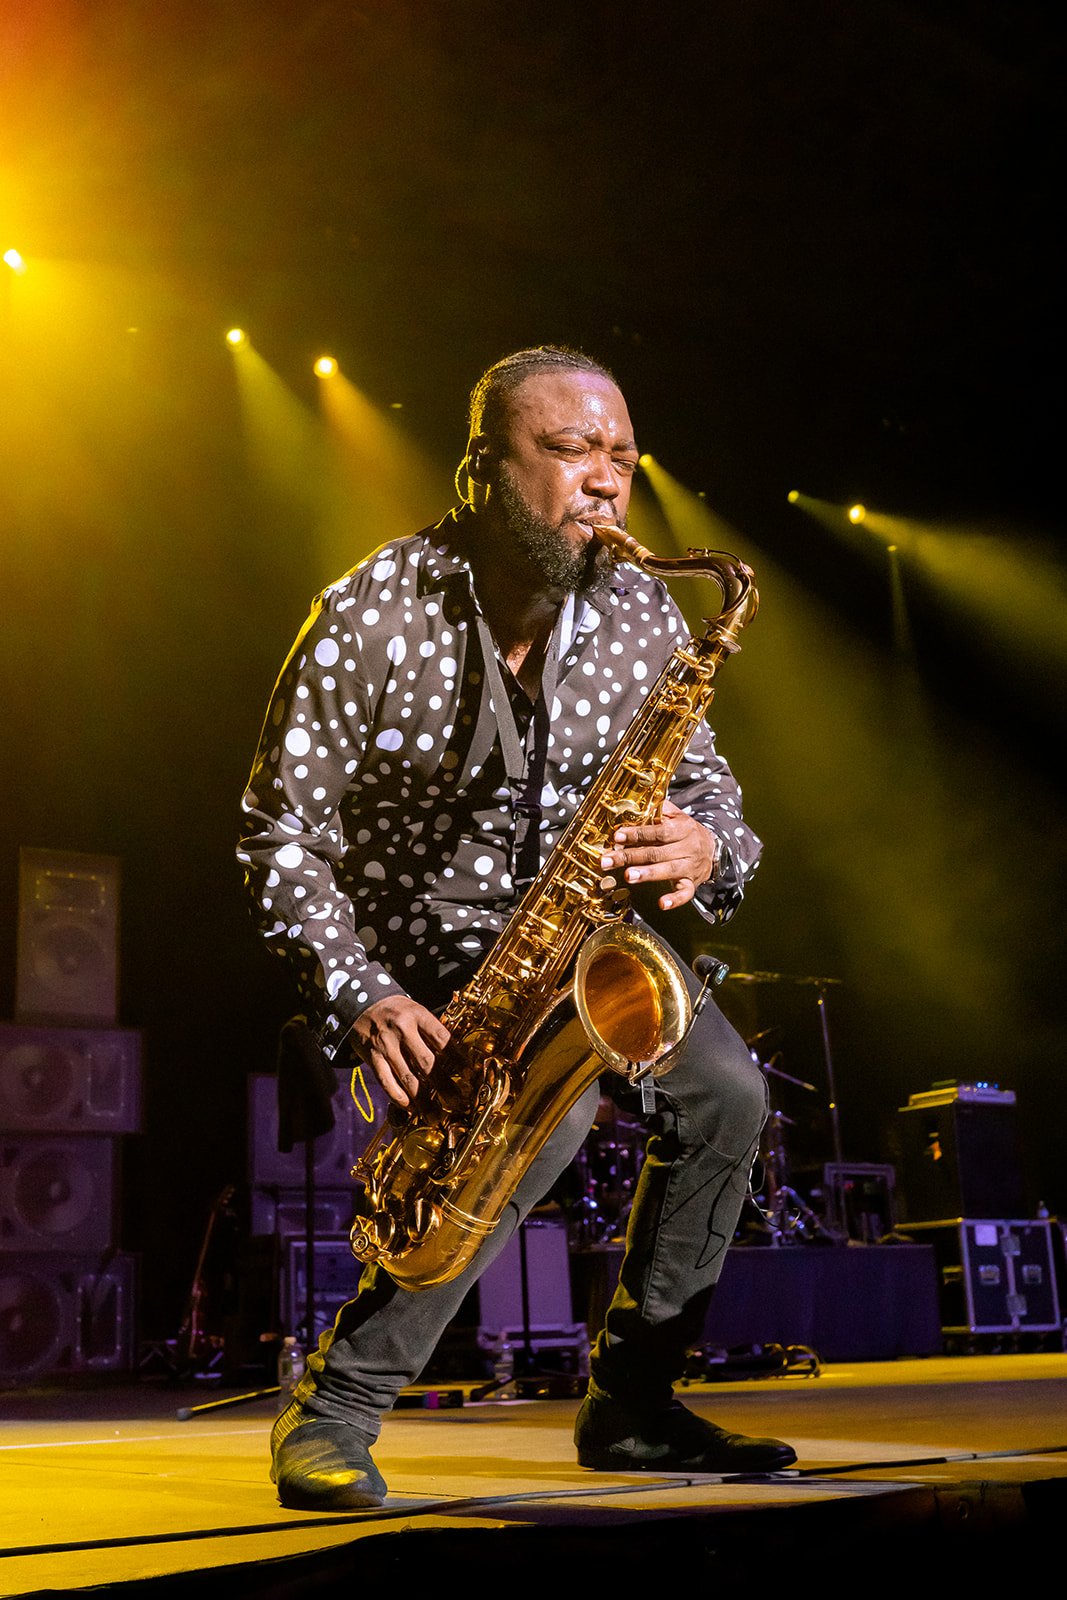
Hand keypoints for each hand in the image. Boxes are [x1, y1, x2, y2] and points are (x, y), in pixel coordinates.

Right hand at [349, 995, 450, 1107]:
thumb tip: (456, 1062)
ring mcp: (385, 1044)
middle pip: (427, 1062)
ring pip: (407, 1077)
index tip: (468, 1075)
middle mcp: (402, 1029)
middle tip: (456, 1103)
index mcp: (418, 1015)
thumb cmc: (399, 1012)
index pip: (442, 1038)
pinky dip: (398, 1097)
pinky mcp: (372, 1057)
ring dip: (422, 1100)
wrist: (362, 1005)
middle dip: (444, 1086)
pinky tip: (410, 1108)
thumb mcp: (417, 1012)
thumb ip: (433, 1033)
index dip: (457, 1058)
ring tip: (434, 1116)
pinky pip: (386, 1081)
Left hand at [599, 799, 716, 911]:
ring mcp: (690, 867)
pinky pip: (685, 893)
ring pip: (668, 871)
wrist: (713, 849)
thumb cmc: (687, 832)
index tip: (618, 837)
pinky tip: (663, 904)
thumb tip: (635, 806)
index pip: (658, 831)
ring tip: (628, 876)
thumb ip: (659, 811)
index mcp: (682, 829)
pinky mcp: (692, 883)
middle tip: (609, 860)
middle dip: (630, 856)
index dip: (637, 834)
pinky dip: (675, 900)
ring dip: (647, 874)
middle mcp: (687, 848)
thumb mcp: (677, 816)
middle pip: (656, 853)